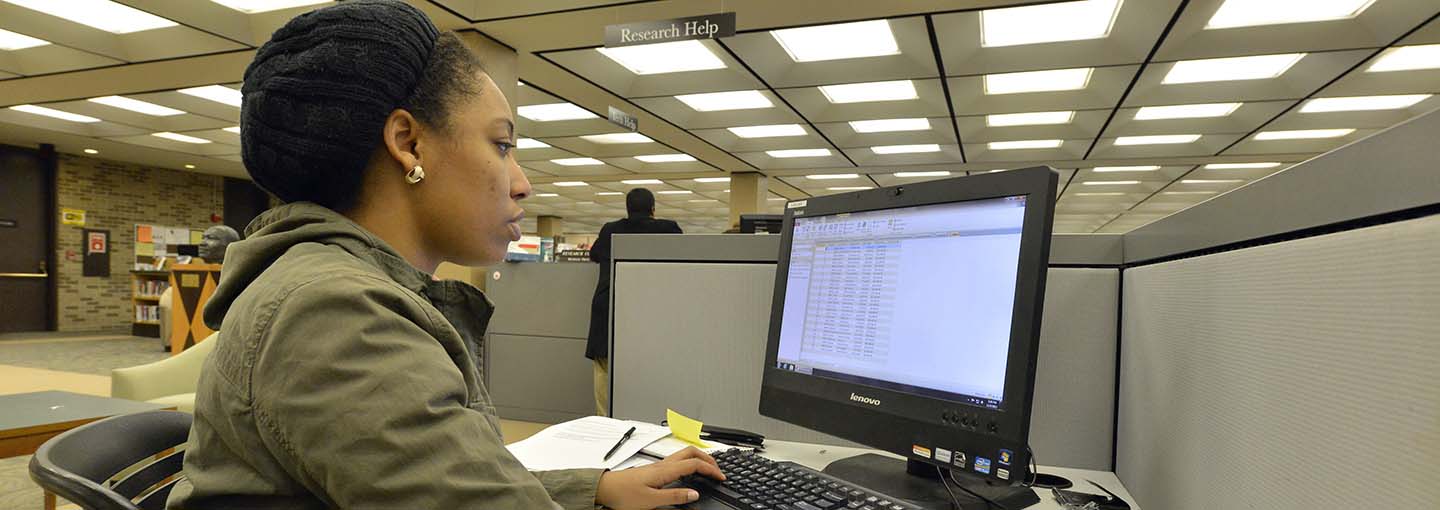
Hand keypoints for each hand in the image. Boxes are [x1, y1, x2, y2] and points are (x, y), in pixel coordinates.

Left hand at [595, 447, 725, 509]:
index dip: (711, 469)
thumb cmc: (624, 494)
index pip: (694, 464)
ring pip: (684, 454)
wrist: (606, 488)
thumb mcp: (651, 500)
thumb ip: (675, 496)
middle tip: (718, 470)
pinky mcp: (654, 469)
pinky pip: (677, 460)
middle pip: (691, 452)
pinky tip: (689, 472)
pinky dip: (689, 463)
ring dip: (699, 458)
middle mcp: (663, 464)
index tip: (721, 477)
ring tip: (708, 468)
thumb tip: (694, 494)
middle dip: (708, 459)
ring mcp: (659, 465)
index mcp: (665, 470)